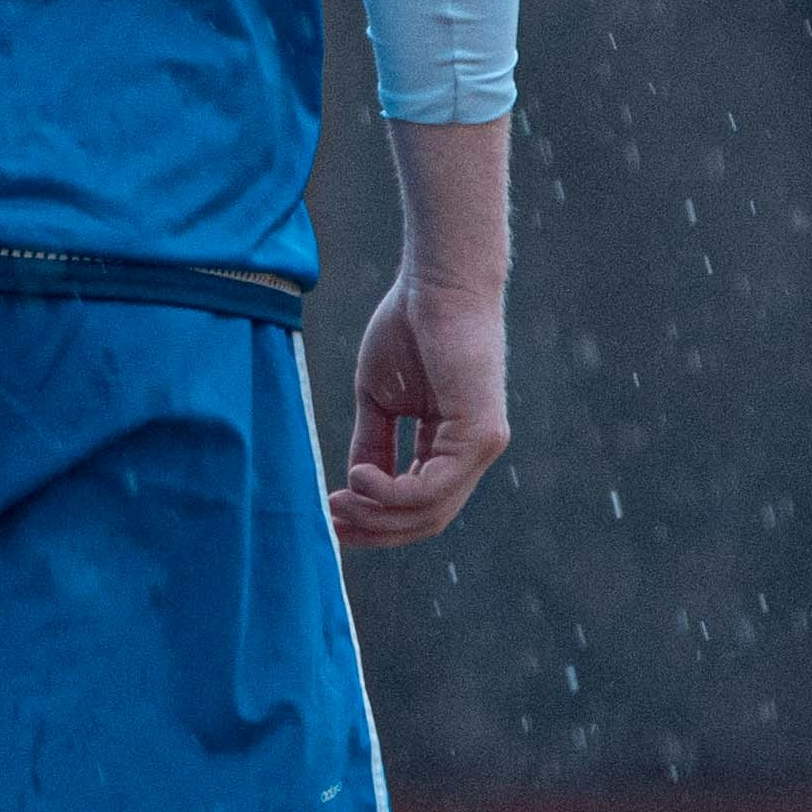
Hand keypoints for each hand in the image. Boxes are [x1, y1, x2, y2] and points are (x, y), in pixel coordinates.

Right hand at [326, 268, 507, 547]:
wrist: (435, 284)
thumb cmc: (408, 326)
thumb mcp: (379, 400)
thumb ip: (372, 443)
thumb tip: (355, 486)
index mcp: (450, 443)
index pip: (419, 503)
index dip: (374, 518)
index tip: (330, 514)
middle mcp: (472, 452)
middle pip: (426, 518)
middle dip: (374, 528)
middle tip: (329, 521)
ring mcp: (482, 446)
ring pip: (430, 511)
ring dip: (377, 514)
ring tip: (339, 498)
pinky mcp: (482, 435)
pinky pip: (434, 488)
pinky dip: (392, 492)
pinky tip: (360, 476)